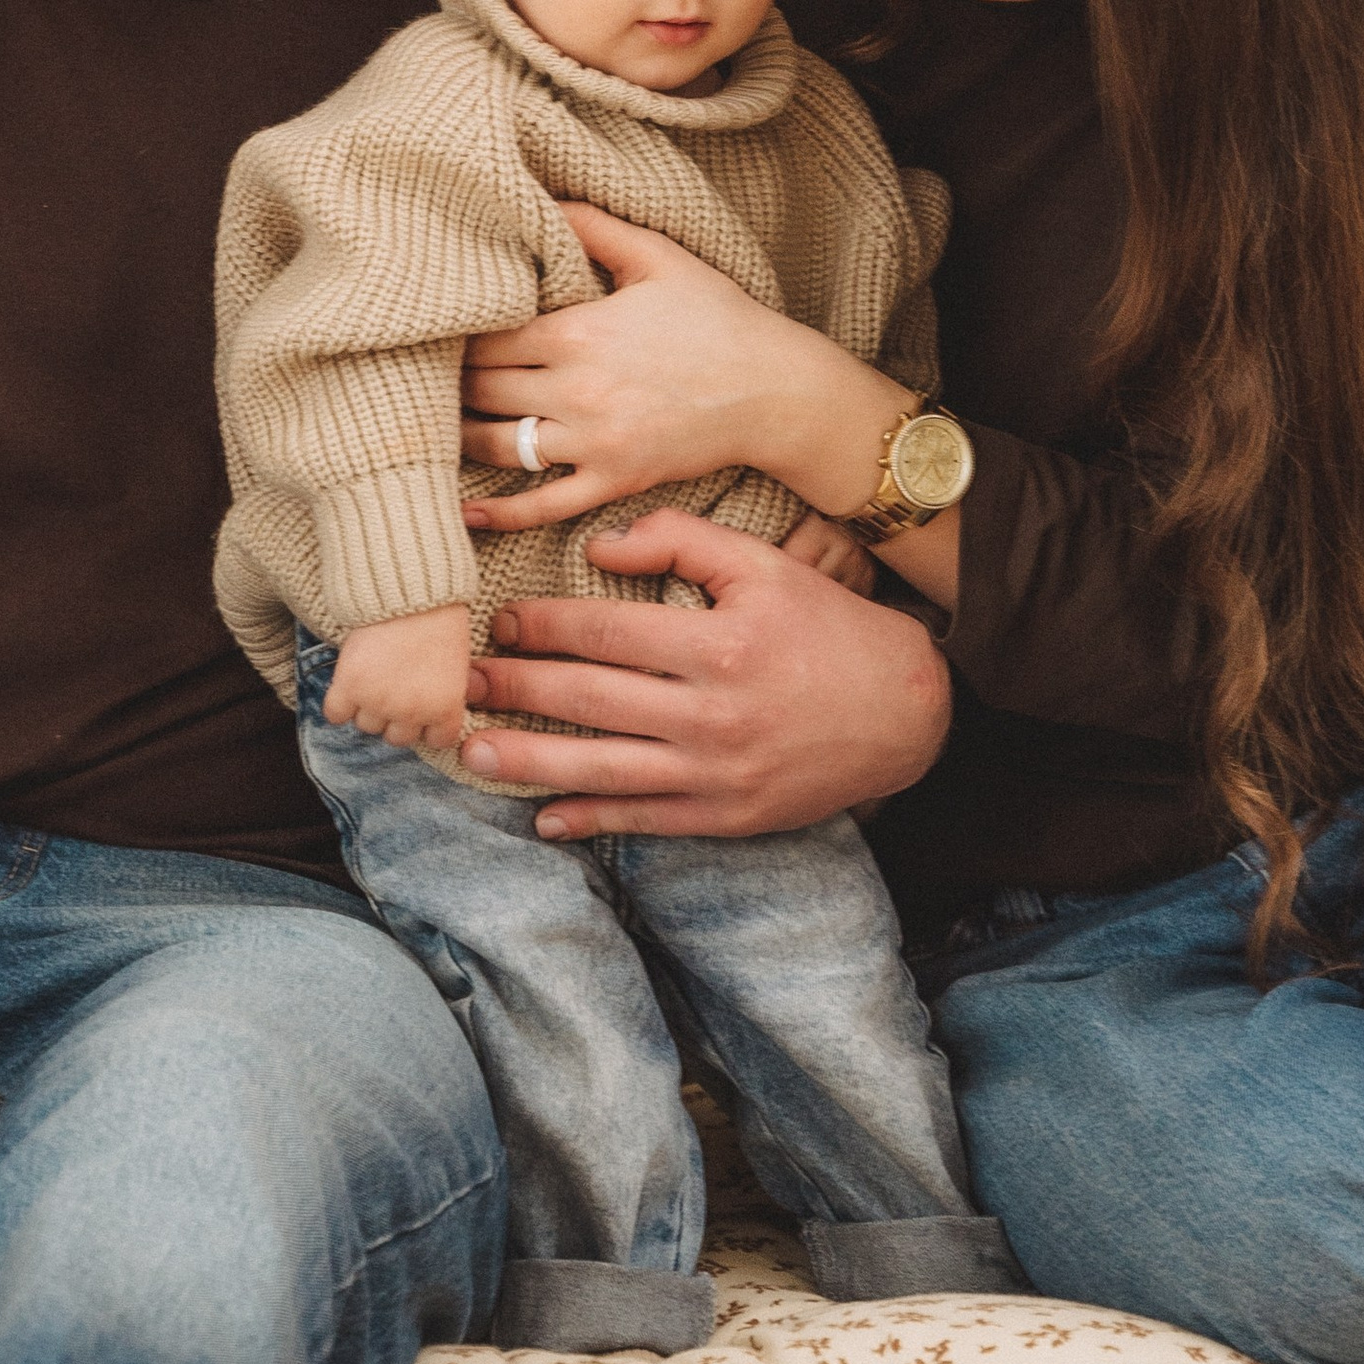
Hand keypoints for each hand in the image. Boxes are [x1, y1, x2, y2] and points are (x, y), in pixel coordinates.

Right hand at [325, 604, 474, 749]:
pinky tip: (346, 685)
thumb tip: (434, 716)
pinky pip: (335, 714)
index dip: (428, 724)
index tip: (422, 707)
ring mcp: (378, 702)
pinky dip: (338, 704)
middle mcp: (412, 713)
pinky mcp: (349, 687)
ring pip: (366, 725)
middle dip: (395, 716)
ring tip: (371, 678)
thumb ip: (445, 695)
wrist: (409, 588)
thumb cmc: (440, 618)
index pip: (437, 741)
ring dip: (366, 707)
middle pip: (396, 737)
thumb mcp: (457, 663)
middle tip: (393, 688)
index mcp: (445, 708)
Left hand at [461, 512, 949, 841]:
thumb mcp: (766, 564)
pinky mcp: (727, 815)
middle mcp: (712, 713)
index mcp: (718, 644)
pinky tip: (544, 817)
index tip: (499, 621)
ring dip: (530, 760)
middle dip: (516, 691)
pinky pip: (645, 820)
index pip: (606, 631)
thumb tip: (599, 547)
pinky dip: (592, 820)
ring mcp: (717, 772)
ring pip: (603, 769)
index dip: (544, 625)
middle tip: (458, 684)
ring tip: (473, 751)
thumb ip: (682, 542)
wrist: (906, 711)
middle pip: (590, 700)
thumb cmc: (827, 627)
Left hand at [462, 204, 913, 519]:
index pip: (485, 336)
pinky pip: (542, 504)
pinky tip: (465, 512)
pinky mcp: (613, 480)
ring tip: (435, 425)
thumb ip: (594, 225)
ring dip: (460, 435)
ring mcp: (593, 442)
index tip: (437, 330)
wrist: (776, 389)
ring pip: (497, 444)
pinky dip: (500, 513)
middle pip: (480, 389)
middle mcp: (575, 391)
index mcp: (577, 332)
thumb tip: (541, 196)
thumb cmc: (719, 317)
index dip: (455, 333)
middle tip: (424, 376)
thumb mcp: (659, 256)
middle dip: (450, 381)